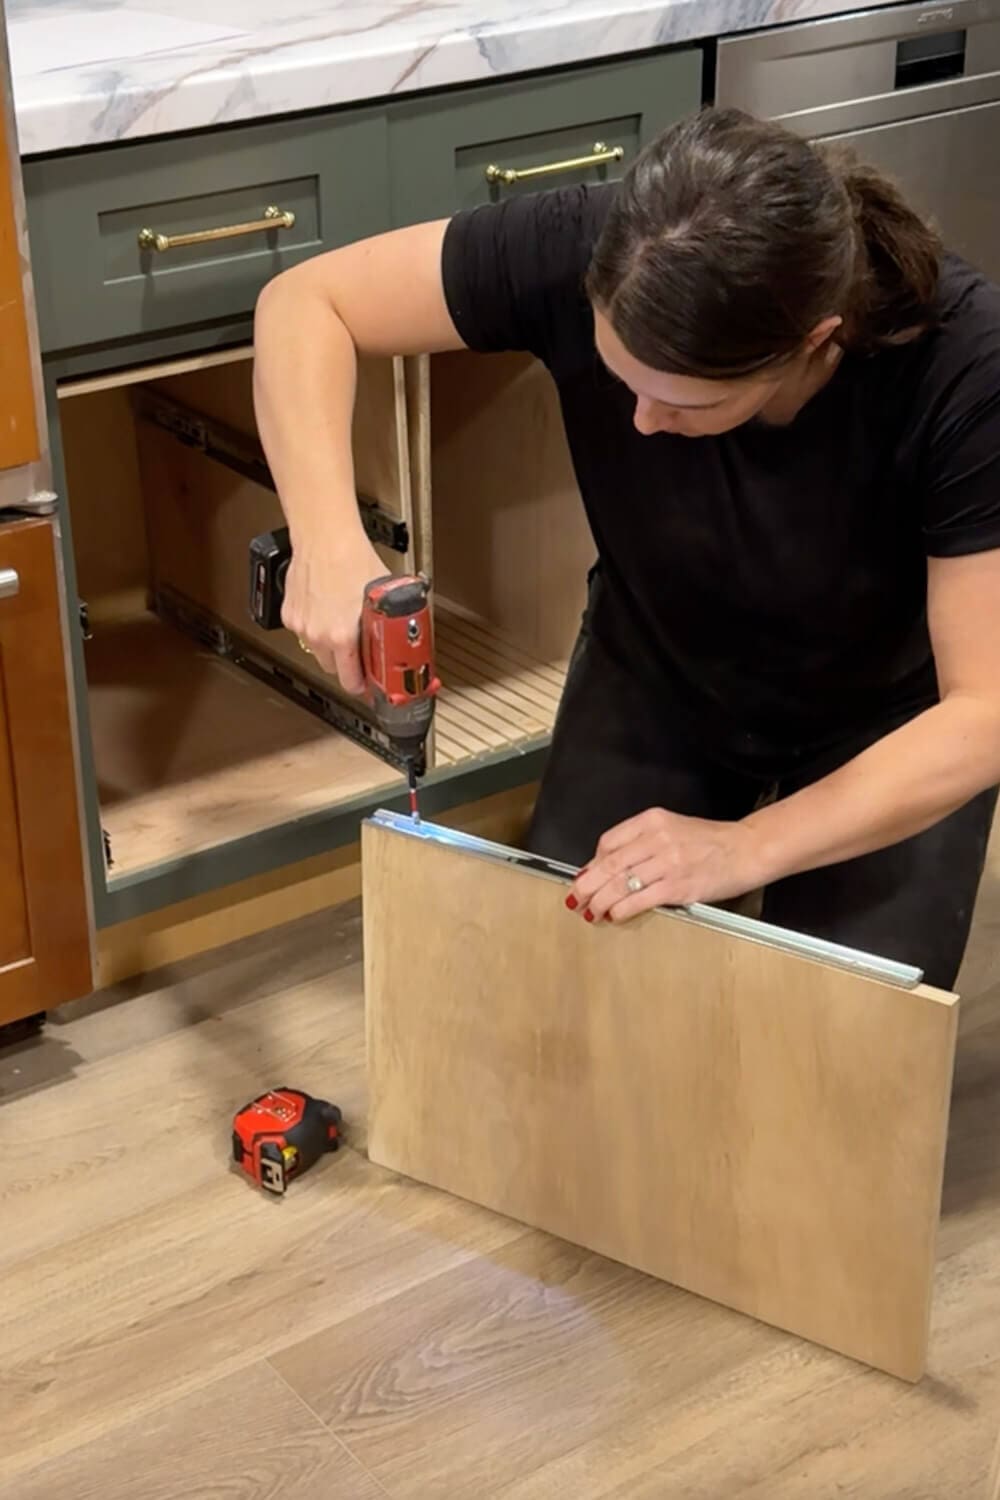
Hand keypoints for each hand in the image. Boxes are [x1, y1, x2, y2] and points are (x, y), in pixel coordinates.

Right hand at [279, 530, 383, 693]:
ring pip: (318, 649)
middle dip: (348, 663)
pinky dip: (315, 625)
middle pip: (334, 668)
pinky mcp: (290, 614)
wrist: (325, 538)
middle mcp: (318, 635)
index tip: (370, 685)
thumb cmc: (353, 559)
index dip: (364, 685)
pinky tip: (327, 607)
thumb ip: (390, 624)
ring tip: (342, 621)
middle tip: (360, 651)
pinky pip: (304, 631)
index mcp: (342, 636)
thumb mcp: (384, 597)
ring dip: (331, 643)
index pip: (351, 682)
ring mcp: (302, 626)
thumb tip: (403, 637)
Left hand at [566, 808, 766, 923]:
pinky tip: (615, 915)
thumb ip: (641, 843)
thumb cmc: (710, 842)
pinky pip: (641, 899)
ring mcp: (668, 863)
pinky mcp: (678, 886)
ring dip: (601, 901)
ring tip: (591, 911)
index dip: (592, 863)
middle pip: (610, 864)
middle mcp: (658, 839)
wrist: (746, 850)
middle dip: (587, 885)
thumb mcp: (672, 829)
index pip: (609, 841)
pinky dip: (622, 909)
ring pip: (621, 883)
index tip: (585, 876)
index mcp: (652, 821)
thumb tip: (608, 866)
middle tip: (575, 898)